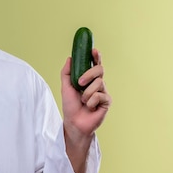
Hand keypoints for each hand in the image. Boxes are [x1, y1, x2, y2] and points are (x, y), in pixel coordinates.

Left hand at [60, 49, 110, 172]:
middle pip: (99, 70)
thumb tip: (70, 58)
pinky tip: (89, 107)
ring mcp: (104, 92)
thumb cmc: (70, 105)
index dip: (96, 56)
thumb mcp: (65, 87)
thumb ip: (67, 72)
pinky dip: (90, 101)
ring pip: (99, 83)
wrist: (74, 122)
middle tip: (79, 83)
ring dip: (86, 93)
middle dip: (89, 74)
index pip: (95, 64)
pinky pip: (99, 96)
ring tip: (83, 101)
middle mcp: (98, 84)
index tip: (94, 50)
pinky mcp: (107, 102)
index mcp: (89, 79)